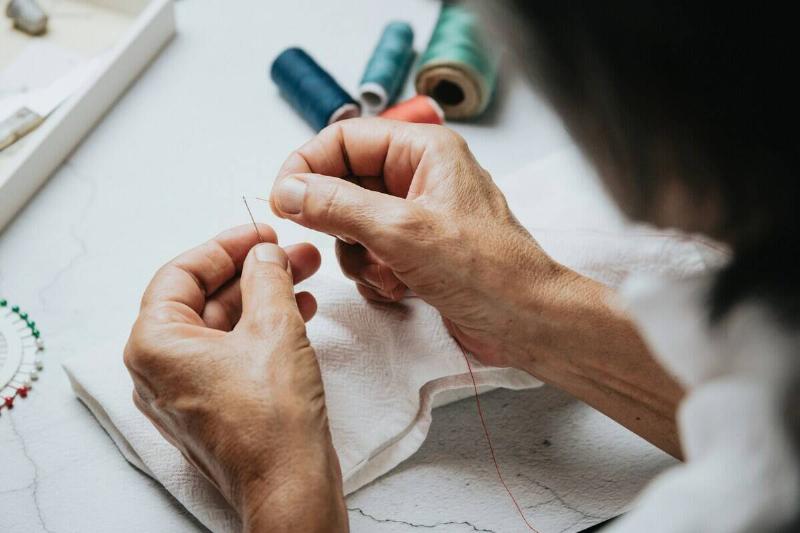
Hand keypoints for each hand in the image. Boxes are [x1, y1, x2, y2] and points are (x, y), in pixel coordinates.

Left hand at [123, 225, 347, 531]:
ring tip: (305, 276)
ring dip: (264, 296)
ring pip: (223, 324)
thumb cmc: (271, 421)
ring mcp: (186, 389)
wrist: (290, 485)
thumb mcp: (274, 328)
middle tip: (291, 253)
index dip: (226, 245)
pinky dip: (263, 327)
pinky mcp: (213, 403)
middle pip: (204, 297)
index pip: (182, 272)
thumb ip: (266, 277)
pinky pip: (232, 350)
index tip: (261, 232)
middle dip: (253, 270)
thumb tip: (264, 254)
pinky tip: (299, 312)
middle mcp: (160, 367)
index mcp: (155, 345)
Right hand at [269, 118, 574, 368]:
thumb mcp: (402, 232)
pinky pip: (369, 252)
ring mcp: (417, 215)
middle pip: (345, 182)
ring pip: (352, 223)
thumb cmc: (488, 271)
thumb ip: (338, 206)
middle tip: (345, 242)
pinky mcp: (416, 250)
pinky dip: (373, 273)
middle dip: (338, 221)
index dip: (308, 165)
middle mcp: (419, 177)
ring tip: (386, 271)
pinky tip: (399, 287)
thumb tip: (290, 190)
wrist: (525, 321)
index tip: (283, 198)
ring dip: (358, 255)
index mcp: (424, 151)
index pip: (345, 138)